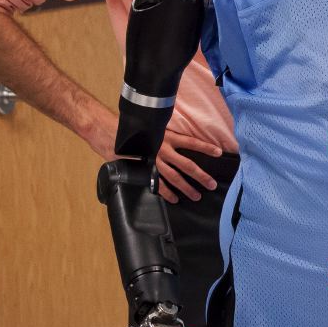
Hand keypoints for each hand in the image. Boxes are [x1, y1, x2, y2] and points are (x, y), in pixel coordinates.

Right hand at [82, 108, 221, 202]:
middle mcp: (163, 149)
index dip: (206, 148)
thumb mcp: (153, 127)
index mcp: (167, 137)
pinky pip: (158, 184)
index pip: (192, 142)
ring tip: (197, 196)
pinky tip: (175, 199)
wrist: (108, 131)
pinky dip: (167, 193)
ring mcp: (154, 161)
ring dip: (187, 188)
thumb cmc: (133, 128)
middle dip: (201, 176)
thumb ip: (165, 134)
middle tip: (211, 185)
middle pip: (187, 165)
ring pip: (175, 177)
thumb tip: (177, 140)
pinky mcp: (143, 169)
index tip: (219, 153)